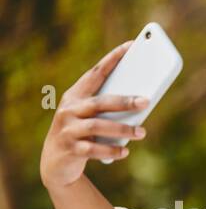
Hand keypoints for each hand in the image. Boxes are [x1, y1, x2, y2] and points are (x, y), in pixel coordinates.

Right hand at [40, 41, 149, 188]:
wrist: (55, 162)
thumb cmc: (82, 134)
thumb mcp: (91, 118)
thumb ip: (109, 109)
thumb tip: (143, 102)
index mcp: (76, 96)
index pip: (96, 73)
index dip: (113, 59)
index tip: (131, 46)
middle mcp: (69, 109)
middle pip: (100, 102)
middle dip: (124, 101)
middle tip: (146, 101)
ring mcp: (68, 129)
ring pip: (97, 126)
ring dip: (122, 130)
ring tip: (142, 132)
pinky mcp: (71, 149)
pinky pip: (93, 150)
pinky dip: (111, 151)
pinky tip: (125, 152)